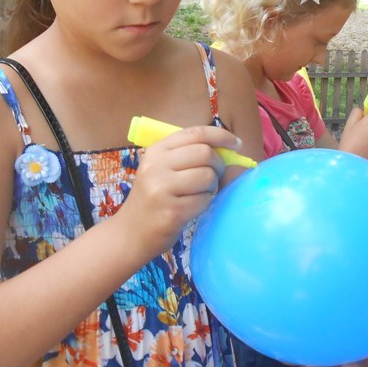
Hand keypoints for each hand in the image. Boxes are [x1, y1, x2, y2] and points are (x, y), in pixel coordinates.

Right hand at [117, 125, 239, 256]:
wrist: (131, 232)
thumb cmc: (152, 199)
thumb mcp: (160, 169)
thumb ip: (186, 155)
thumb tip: (226, 149)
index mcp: (156, 151)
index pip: (195, 133)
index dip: (221, 136)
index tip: (236, 144)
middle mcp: (156, 166)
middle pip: (205, 153)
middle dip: (218, 165)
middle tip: (214, 177)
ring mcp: (162, 189)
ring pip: (208, 177)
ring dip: (212, 187)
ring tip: (199, 194)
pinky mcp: (172, 212)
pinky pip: (205, 200)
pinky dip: (205, 203)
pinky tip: (192, 207)